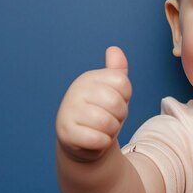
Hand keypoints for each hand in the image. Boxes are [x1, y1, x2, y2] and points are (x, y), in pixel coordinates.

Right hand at [56, 46, 131, 161]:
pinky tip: (95, 140)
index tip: (115, 103)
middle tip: (109, 119)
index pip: (122, 83)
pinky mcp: (66, 133)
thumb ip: (117, 70)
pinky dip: (103, 143)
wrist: (83, 141)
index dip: (125, 98)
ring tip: (102, 129)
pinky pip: (98, 139)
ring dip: (111, 131)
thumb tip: (114, 50)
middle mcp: (76, 91)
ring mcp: (68, 111)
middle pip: (116, 103)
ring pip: (108, 123)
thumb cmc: (102, 112)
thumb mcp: (113, 90)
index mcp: (89, 78)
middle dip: (119, 116)